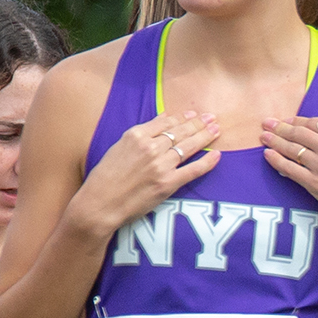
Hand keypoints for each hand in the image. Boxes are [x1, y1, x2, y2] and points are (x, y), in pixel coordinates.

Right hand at [69, 111, 220, 237]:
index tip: (194, 114)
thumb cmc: (106, 176)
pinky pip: (193, 169)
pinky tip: (217, 155)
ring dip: (205, 136)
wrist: (100, 203)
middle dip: (199, 123)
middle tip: (212, 118)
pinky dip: (207, 162)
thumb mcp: (119, 147)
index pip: (166, 122)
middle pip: (180, 132)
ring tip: (216, 129)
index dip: (182, 118)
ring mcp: (160, 165)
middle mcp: (150, 147)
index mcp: (135, 135)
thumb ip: (141, 134)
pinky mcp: (167, 183)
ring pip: (189, 147)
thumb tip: (163, 118)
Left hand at [261, 116, 317, 245]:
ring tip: (264, 137)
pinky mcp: (314, 183)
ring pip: (291, 148)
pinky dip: (276, 160)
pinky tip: (268, 155)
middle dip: (280, 127)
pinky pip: (289, 168)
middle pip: (299, 133)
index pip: (315, 123)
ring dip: (274, 141)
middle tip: (267, 123)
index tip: (288, 120)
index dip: (297, 121)